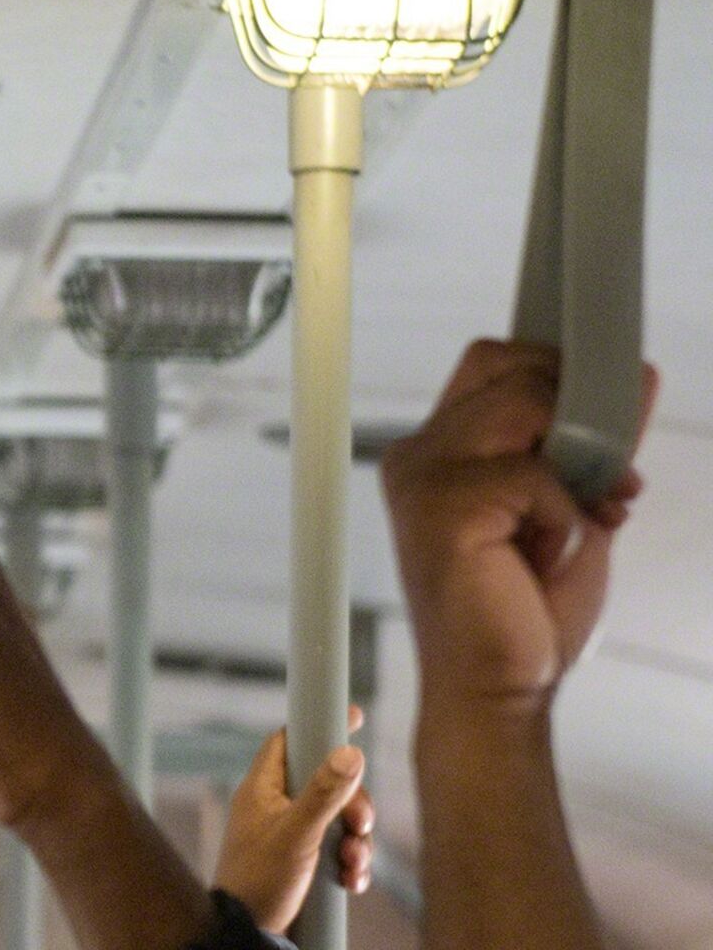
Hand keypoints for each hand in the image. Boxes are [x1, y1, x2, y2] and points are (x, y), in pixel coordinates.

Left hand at [213, 708, 373, 934]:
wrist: (245, 936)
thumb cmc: (259, 881)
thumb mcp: (296, 835)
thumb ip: (323, 794)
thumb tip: (351, 751)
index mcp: (263, 787)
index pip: (290, 739)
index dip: (319, 725)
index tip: (351, 715)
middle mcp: (275, 805)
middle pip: (325, 782)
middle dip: (352, 803)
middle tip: (359, 824)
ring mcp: (289, 835)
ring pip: (336, 819)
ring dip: (355, 840)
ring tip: (354, 864)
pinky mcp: (303, 864)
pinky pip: (336, 851)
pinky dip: (350, 864)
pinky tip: (353, 882)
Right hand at [382, 339, 653, 719]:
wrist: (497, 690)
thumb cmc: (524, 609)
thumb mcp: (570, 507)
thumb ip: (589, 447)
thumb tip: (631, 383)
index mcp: (438, 448)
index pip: (491, 361)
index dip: (550, 366)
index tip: (600, 399)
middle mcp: (420, 452)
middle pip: (505, 365)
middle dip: (569, 402)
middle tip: (597, 465)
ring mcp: (424, 475)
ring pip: (524, 407)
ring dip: (572, 462)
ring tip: (574, 516)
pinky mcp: (443, 507)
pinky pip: (534, 476)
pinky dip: (564, 515)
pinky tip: (544, 554)